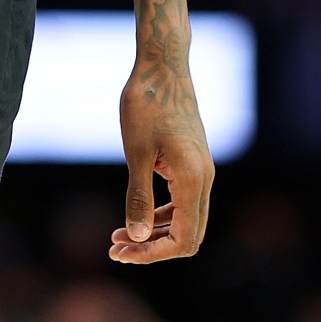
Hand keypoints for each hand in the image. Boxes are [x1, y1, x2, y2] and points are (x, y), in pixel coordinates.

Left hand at [108, 45, 213, 263]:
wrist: (162, 67)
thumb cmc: (146, 105)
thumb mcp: (136, 153)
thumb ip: (139, 197)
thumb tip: (139, 237)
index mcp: (193, 179)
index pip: (184, 238)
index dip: (153, 253)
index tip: (122, 253)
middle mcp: (204, 179)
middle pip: (190, 236)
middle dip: (153, 248)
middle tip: (116, 249)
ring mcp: (202, 170)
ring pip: (188, 220)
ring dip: (157, 233)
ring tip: (119, 236)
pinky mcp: (194, 163)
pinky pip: (185, 202)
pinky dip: (164, 215)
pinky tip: (138, 215)